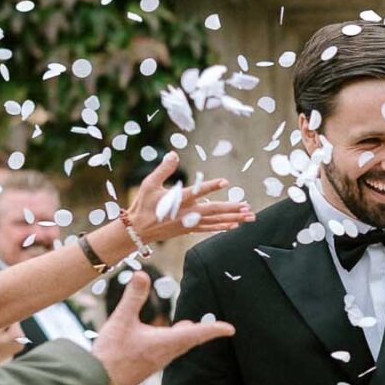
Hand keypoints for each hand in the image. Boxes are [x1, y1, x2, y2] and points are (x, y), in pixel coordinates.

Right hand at [93, 271, 235, 384]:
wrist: (97, 382)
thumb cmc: (111, 353)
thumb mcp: (121, 320)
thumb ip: (133, 297)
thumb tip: (142, 274)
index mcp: (165, 342)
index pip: (197, 334)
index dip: (214, 329)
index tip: (230, 329)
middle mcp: (165, 354)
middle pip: (189, 341)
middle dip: (202, 332)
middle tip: (216, 328)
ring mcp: (156, 362)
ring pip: (177, 347)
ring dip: (186, 337)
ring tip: (189, 327)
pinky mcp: (146, 366)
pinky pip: (166, 353)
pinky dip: (172, 343)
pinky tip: (163, 340)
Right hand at [117, 152, 253, 249]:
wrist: (137, 231)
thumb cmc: (142, 206)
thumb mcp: (149, 184)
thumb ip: (164, 169)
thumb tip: (174, 154)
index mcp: (178, 200)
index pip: (197, 191)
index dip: (211, 186)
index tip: (225, 182)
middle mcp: (186, 213)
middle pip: (214, 210)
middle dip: (232, 209)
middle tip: (248, 208)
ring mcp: (189, 223)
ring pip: (215, 221)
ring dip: (233, 218)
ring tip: (248, 217)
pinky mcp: (188, 230)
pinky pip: (209, 229)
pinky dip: (222, 227)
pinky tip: (234, 225)